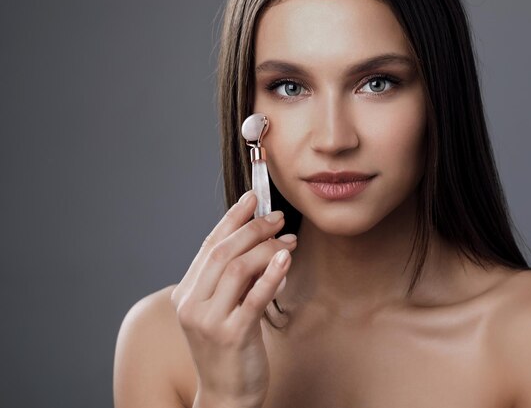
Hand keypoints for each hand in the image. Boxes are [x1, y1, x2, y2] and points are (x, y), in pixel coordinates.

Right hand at [170, 191, 296, 407]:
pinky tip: (285, 260)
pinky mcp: (232, 335)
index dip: (232, 218)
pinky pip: (253, 297)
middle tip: (278, 218)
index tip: (252, 198)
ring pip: (237, 268)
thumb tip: (265, 244)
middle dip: (253, 229)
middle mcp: (191, 304)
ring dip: (267, 249)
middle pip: (222, 252)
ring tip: (289, 242)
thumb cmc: (229, 349)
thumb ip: (235, 280)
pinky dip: (271, 274)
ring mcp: (209, 321)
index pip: (208, 245)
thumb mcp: (224, 309)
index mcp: (186, 294)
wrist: (226, 395)